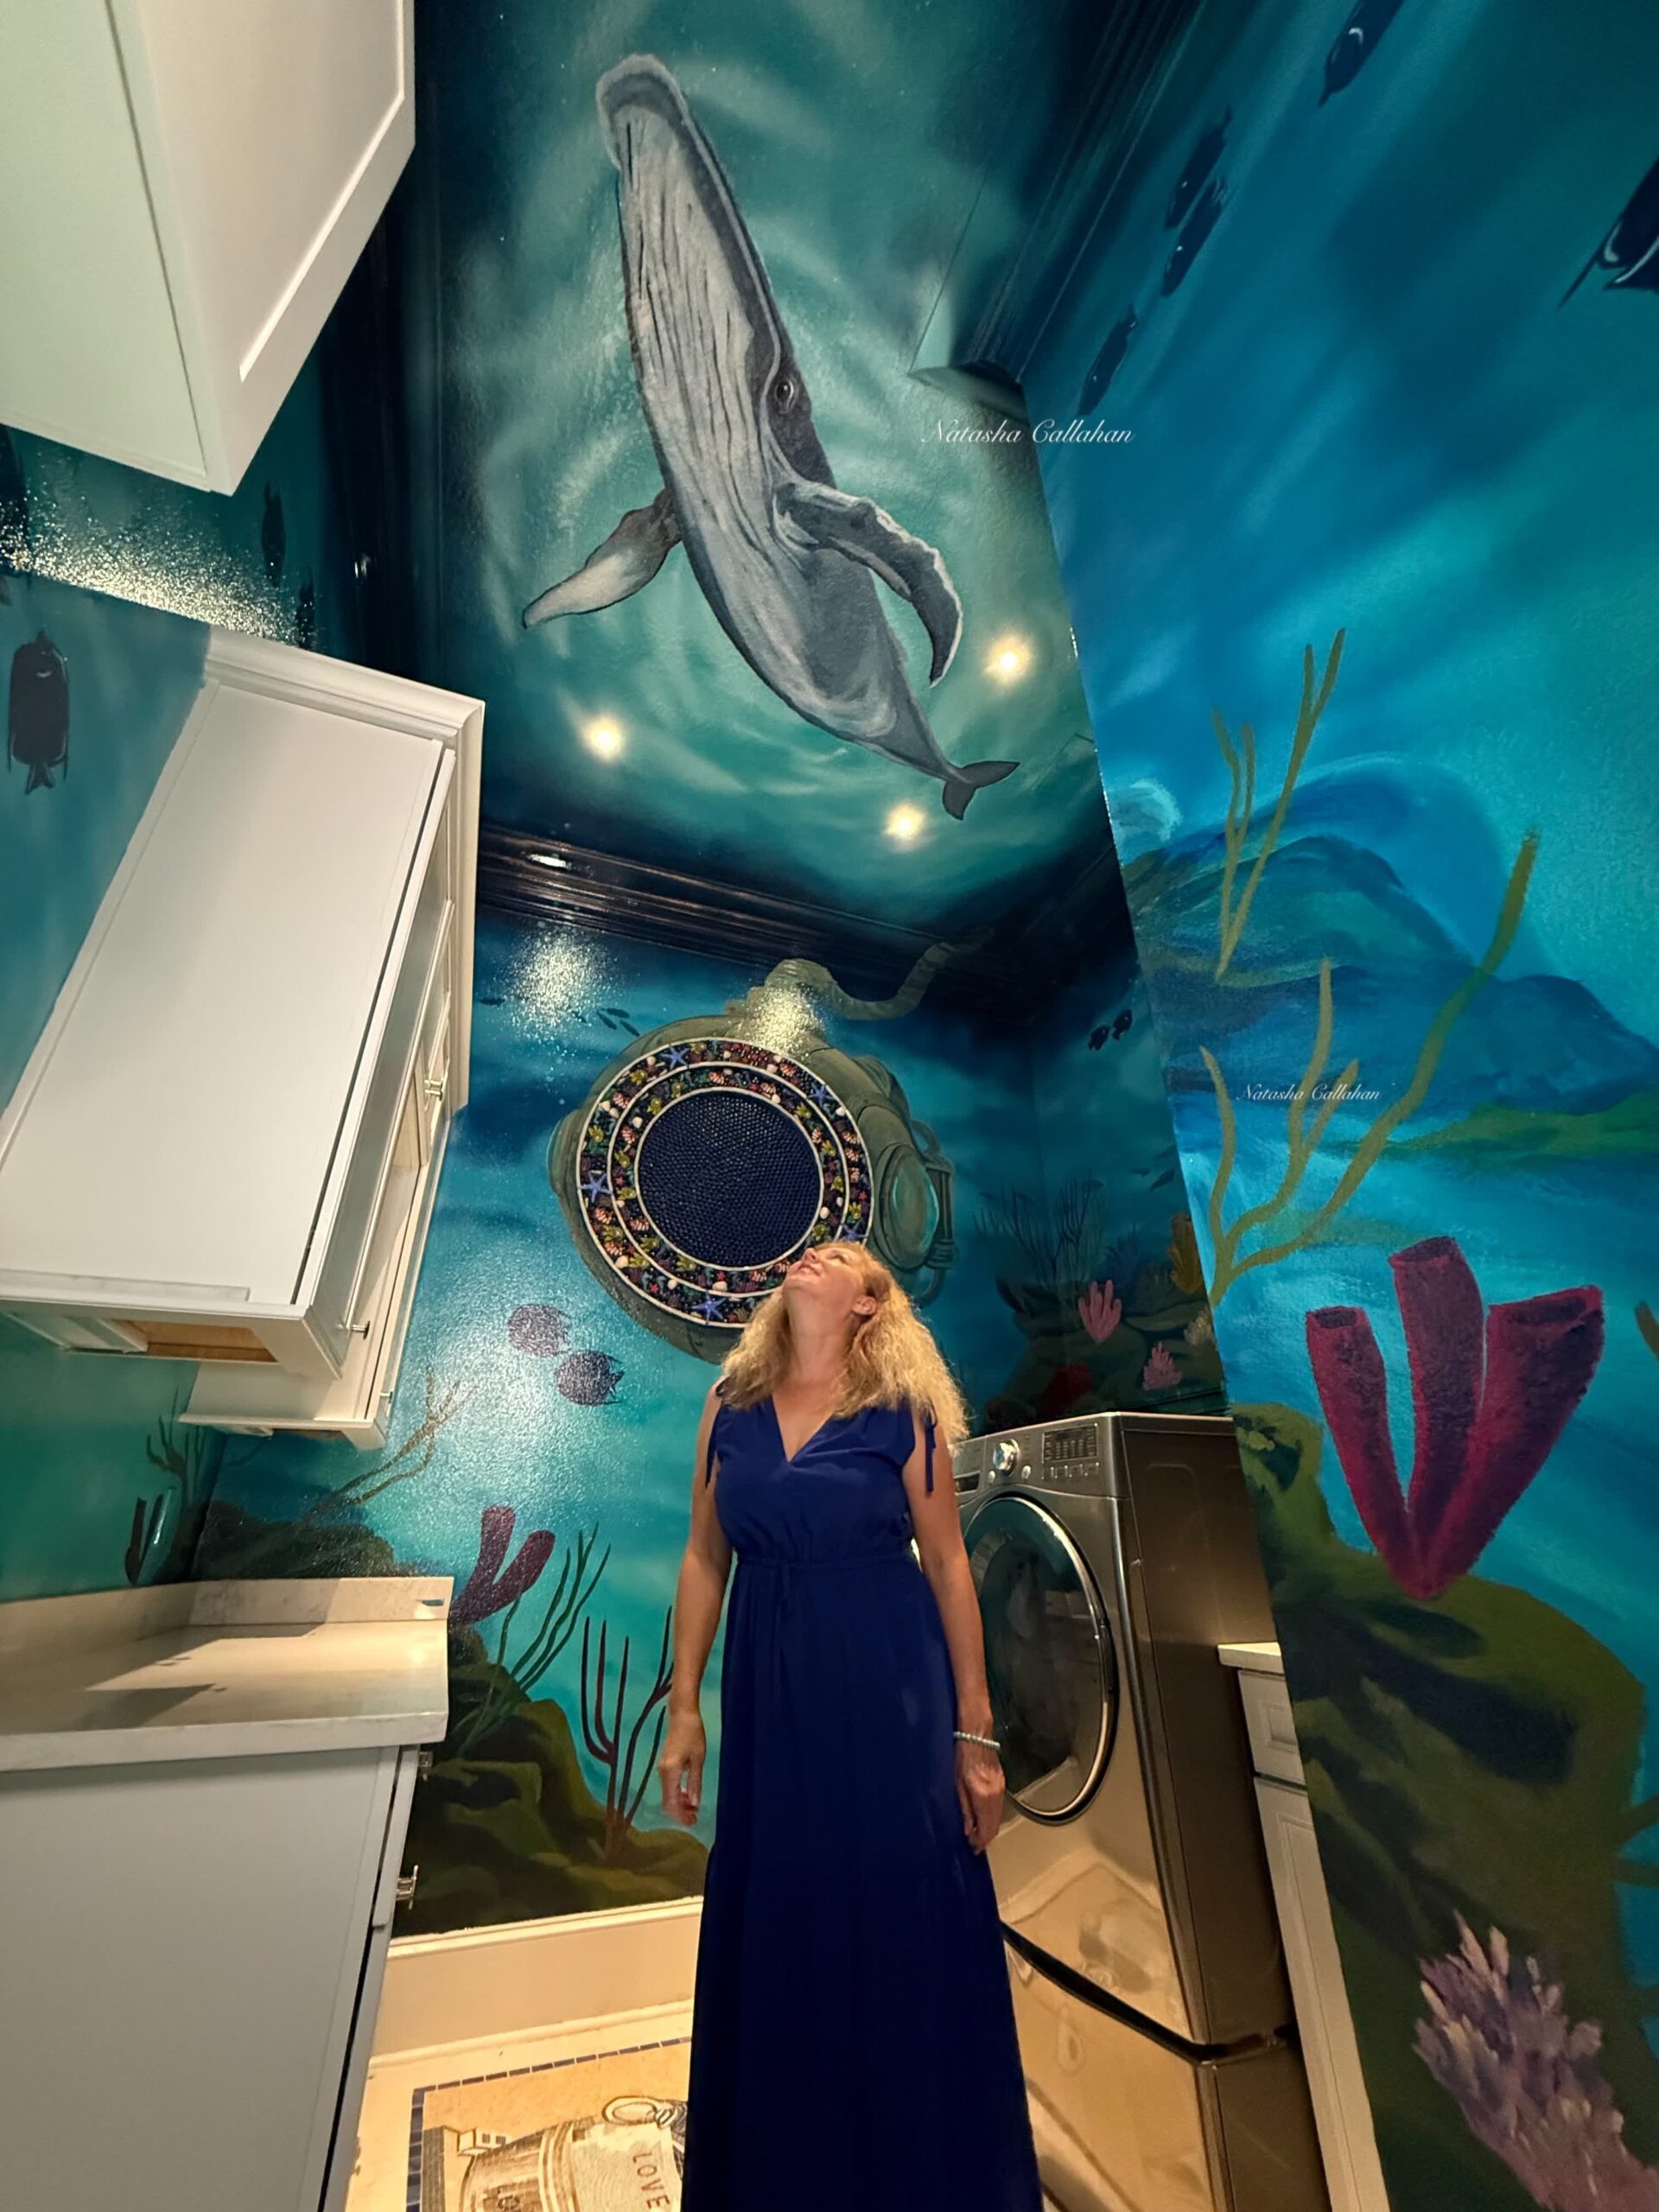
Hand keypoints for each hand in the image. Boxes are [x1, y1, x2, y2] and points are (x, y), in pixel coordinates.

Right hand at [658, 1709, 705, 1826]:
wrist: (681, 1714)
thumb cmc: (693, 1733)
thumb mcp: (698, 1759)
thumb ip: (695, 1782)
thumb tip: (694, 1803)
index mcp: (670, 1771)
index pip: (672, 1801)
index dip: (681, 1815)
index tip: (693, 1821)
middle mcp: (662, 1772)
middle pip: (667, 1801)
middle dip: (680, 1812)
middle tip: (694, 1819)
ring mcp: (661, 1768)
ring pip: (667, 1794)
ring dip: (679, 1804)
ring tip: (694, 1809)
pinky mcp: (664, 1765)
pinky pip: (668, 1786)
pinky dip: (677, 1794)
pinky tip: (688, 1795)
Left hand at [955, 1737, 1005, 1852]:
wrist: (976, 1735)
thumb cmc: (960, 1756)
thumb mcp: (956, 1783)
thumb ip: (964, 1808)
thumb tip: (967, 1831)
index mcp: (983, 1796)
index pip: (986, 1828)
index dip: (980, 1842)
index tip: (973, 1850)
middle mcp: (995, 1795)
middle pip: (995, 1825)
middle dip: (985, 1838)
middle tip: (974, 1846)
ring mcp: (1000, 1788)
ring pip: (998, 1817)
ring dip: (989, 1828)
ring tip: (977, 1835)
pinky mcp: (1001, 1782)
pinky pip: (999, 1806)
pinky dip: (992, 1816)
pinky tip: (983, 1818)